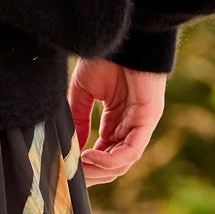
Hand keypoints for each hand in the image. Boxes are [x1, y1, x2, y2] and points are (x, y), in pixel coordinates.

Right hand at [68, 58, 166, 185]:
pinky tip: (89, 156)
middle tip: (69, 178)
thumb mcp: (83, 93)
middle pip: (113, 166)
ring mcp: (141, 125)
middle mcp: (130, 127)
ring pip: (121, 163)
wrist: (125, 36)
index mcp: (117, 122)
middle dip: (91, 175)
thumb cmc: (106, 58)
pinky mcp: (148, 119)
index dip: (86, 168)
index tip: (66, 173)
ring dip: (98, 170)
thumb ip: (78, 120)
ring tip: (77, 168)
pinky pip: (130, 150)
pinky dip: (110, 159)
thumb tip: (70, 148)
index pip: (104, 155)